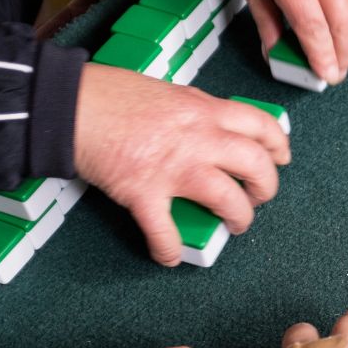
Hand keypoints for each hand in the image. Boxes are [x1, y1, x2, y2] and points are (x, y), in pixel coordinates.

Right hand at [74, 64, 289, 265]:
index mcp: (204, 110)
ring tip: (235, 225)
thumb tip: (214, 124)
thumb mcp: (169, 91)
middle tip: (260, 197)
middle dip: (267, 187)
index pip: (261, 125)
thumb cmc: (111, 94)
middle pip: (255, 165)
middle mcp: (197, 138)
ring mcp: (172, 167)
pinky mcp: (142, 192)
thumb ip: (196, 110)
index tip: (281, 158)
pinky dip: (169, 249)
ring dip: (239, 217)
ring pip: (227, 199)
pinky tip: (169, 256)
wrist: (67, 104)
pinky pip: (164, 231)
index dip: (278, 145)